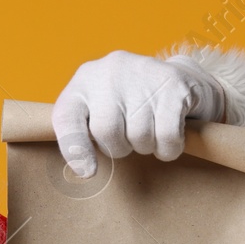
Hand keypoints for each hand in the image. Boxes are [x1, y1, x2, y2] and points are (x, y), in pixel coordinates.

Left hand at [53, 50, 226, 176]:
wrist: (178, 77)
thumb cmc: (129, 103)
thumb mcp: (97, 110)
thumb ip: (81, 134)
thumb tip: (84, 169)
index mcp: (85, 80)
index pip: (67, 117)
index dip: (74, 148)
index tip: (87, 172)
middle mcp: (110, 72)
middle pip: (106, 132)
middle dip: (119, 147)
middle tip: (128, 137)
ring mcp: (143, 74)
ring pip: (139, 136)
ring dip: (146, 146)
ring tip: (150, 128)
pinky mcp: (173, 85)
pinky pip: (167, 136)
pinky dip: (168, 148)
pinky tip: (168, 132)